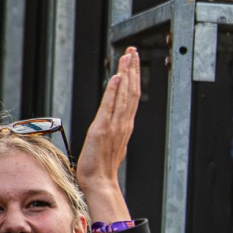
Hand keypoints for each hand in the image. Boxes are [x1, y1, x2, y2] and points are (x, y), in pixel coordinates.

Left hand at [76, 48, 140, 221]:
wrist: (98, 181)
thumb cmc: (100, 167)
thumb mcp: (107, 145)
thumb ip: (111, 132)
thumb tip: (108, 125)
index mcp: (124, 125)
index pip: (131, 96)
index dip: (133, 78)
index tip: (133, 62)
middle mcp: (123, 123)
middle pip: (132, 91)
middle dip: (133, 69)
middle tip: (133, 52)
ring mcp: (115, 125)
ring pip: (125, 95)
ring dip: (128, 74)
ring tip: (128, 57)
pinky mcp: (103, 128)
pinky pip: (111, 106)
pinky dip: (115, 91)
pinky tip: (118, 77)